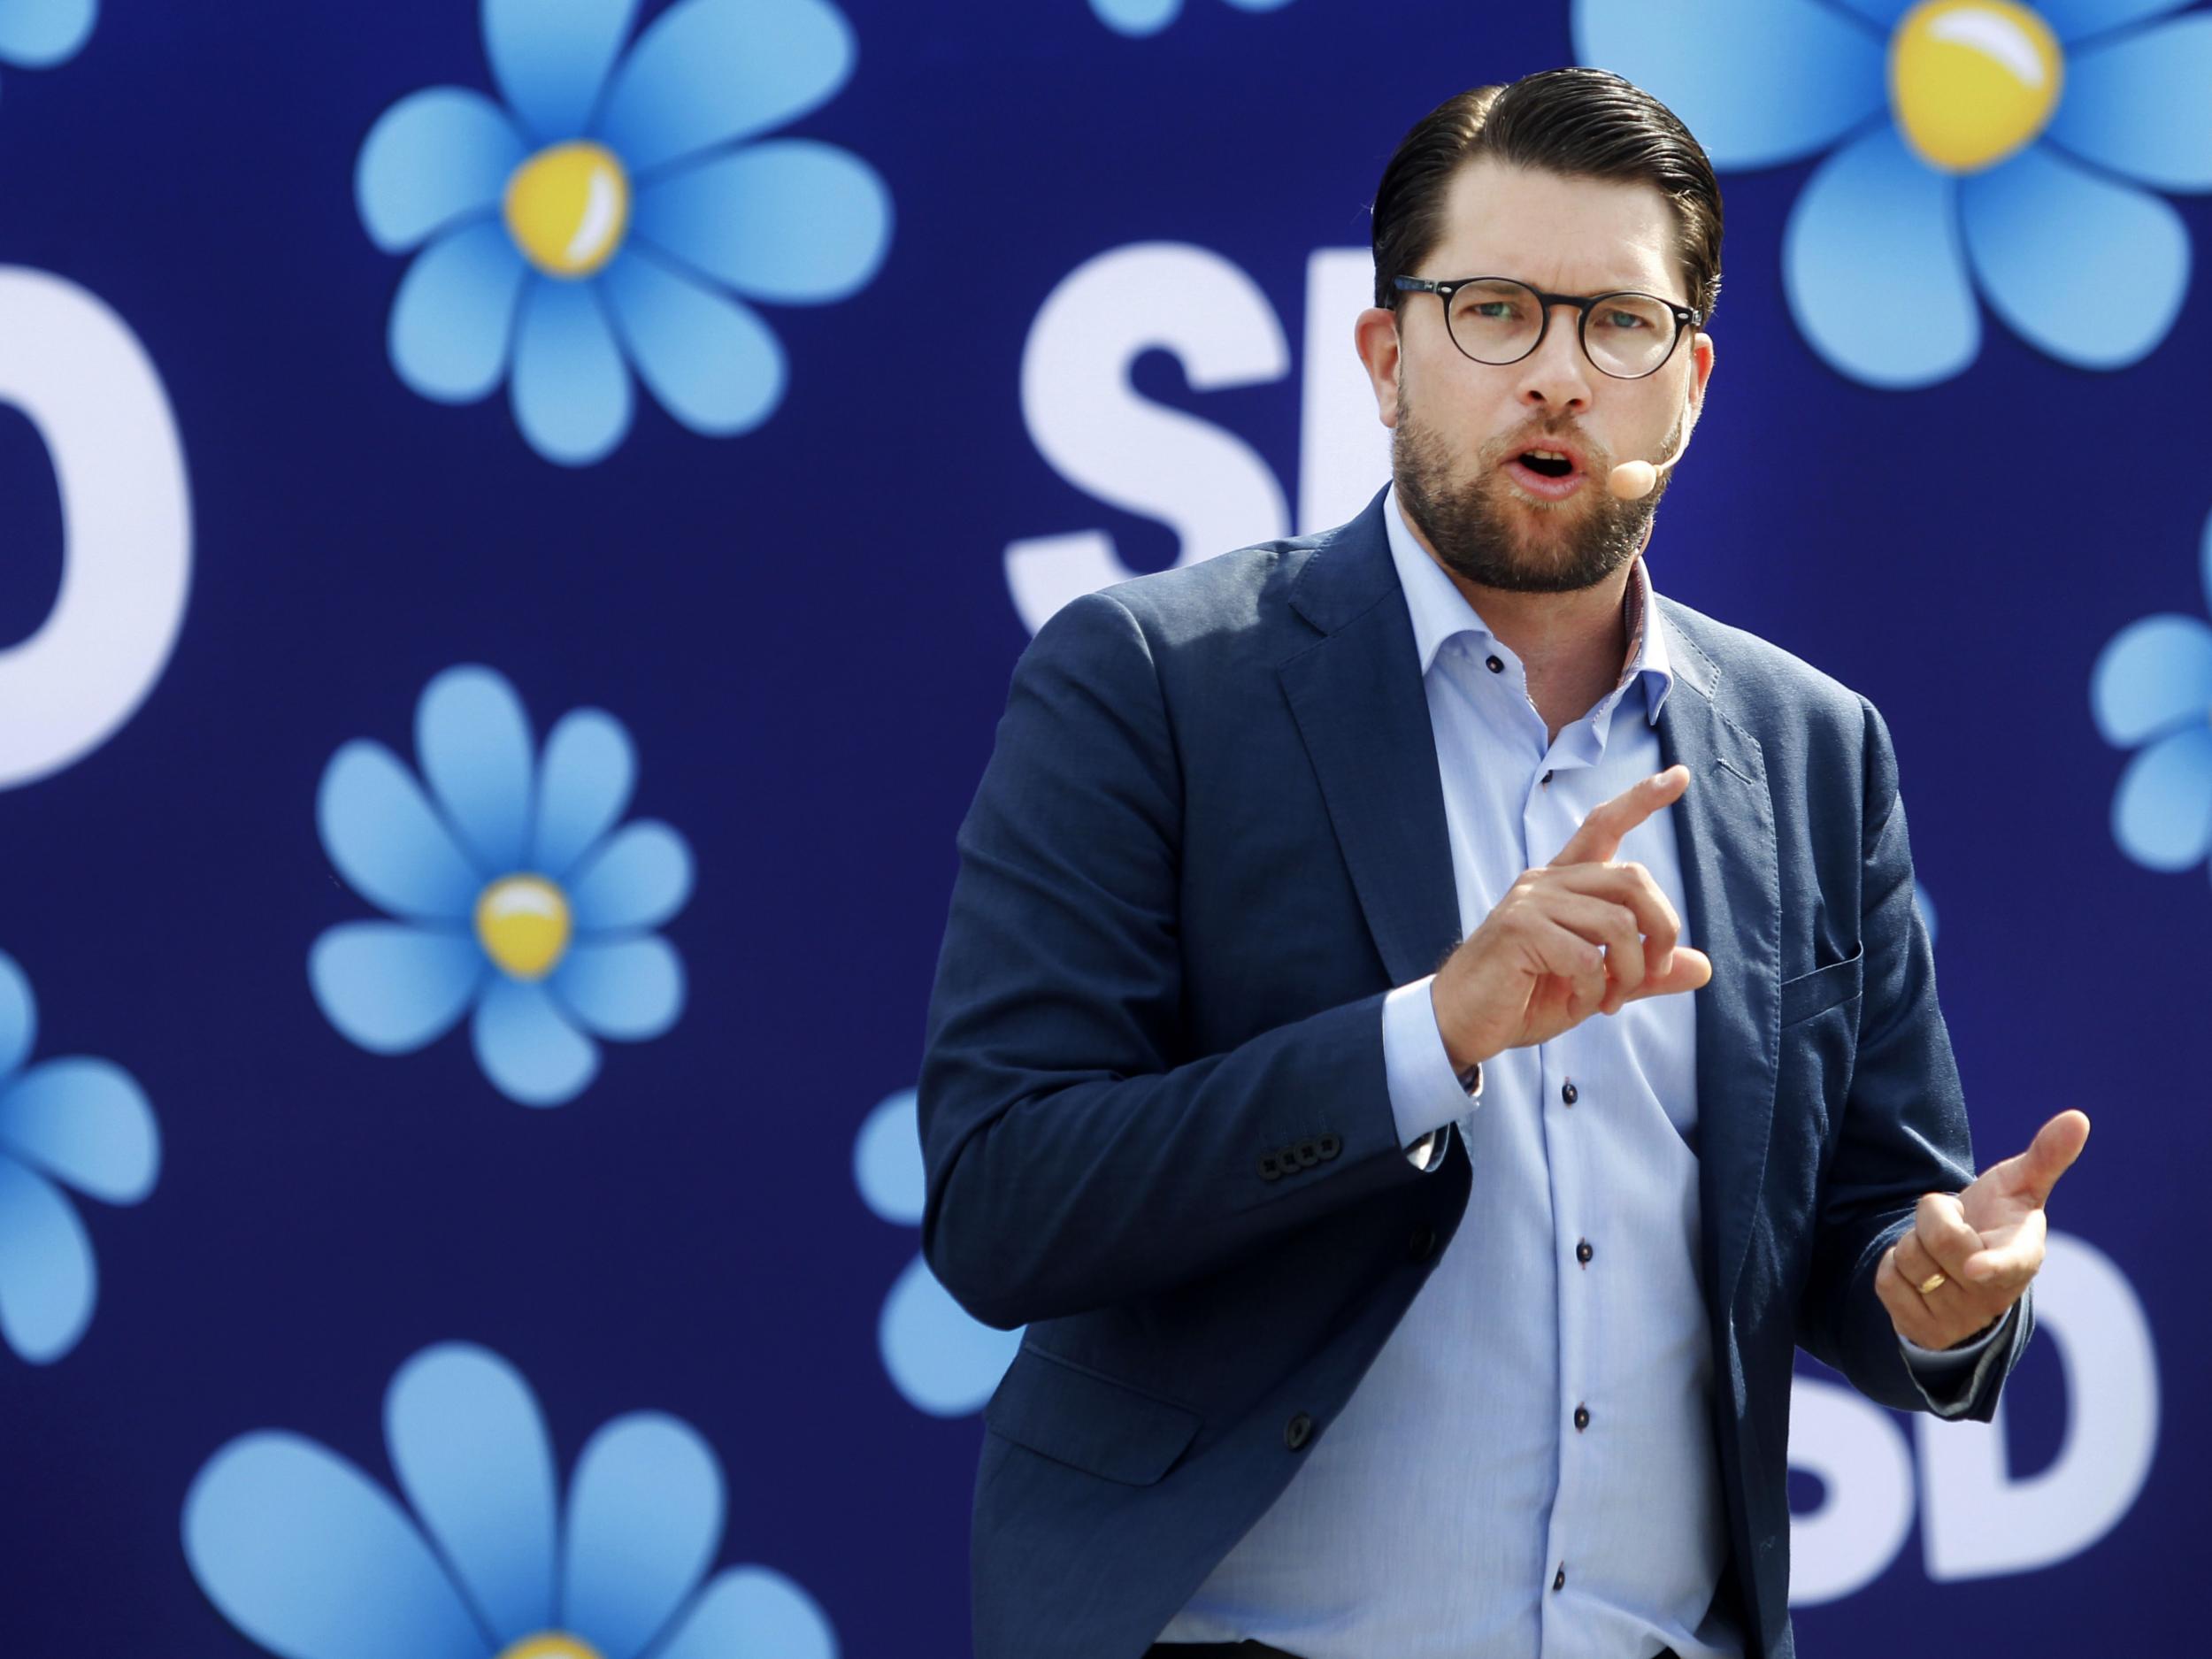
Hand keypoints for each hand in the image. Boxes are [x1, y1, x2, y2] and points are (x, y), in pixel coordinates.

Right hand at [1430, 765, 1712, 1069]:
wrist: (1461, 1023)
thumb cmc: (1524, 999)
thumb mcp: (1596, 986)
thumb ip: (1643, 973)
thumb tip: (1703, 968)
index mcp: (1563, 884)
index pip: (1603, 825)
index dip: (1642, 800)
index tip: (1679, 776)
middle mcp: (1546, 881)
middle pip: (1633, 879)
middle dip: (1662, 929)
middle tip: (1655, 972)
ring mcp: (1530, 902)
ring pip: (1618, 923)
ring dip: (1630, 971)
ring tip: (1610, 1001)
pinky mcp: (1519, 929)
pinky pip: (1587, 958)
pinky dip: (1595, 991)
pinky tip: (1581, 1005)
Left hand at [1877, 1110, 2091, 1349]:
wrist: (1963, 1270)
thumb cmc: (1996, 1220)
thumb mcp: (2019, 1187)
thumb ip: (2046, 1156)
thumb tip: (2078, 1117)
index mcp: (2023, 1257)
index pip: (2009, 1263)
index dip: (1991, 1264)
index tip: (1974, 1267)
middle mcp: (1995, 1295)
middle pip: (1938, 1240)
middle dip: (1933, 1217)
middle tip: (1953, 1223)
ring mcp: (1960, 1320)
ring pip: (1909, 1261)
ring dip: (1912, 1246)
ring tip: (1937, 1252)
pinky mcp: (1924, 1333)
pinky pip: (1886, 1283)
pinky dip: (1892, 1270)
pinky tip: (1918, 1274)